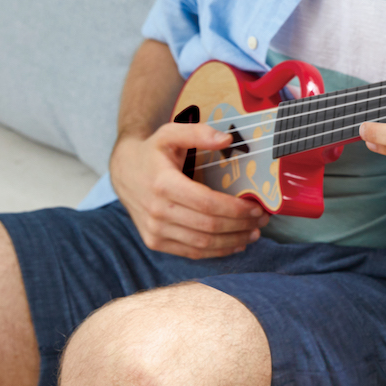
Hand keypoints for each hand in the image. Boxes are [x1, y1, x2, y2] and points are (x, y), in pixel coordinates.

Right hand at [109, 121, 269, 258]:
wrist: (123, 170)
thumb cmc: (152, 151)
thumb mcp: (171, 133)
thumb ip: (199, 133)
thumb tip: (227, 140)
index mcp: (163, 184)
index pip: (207, 204)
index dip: (235, 209)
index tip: (256, 207)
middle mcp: (157, 211)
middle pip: (207, 226)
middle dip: (240, 226)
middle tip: (262, 221)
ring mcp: (154, 230)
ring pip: (201, 244)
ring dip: (232, 241)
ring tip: (254, 233)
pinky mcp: (154, 242)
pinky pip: (190, 252)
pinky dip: (215, 252)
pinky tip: (234, 244)